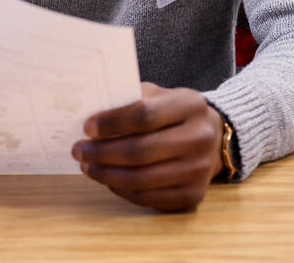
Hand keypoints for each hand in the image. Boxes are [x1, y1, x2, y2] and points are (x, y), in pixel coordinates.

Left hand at [72, 82, 224, 210]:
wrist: (214, 138)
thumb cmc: (176, 114)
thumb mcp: (161, 96)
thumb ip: (133, 101)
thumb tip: (93, 118)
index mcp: (191, 106)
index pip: (144, 115)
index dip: (112, 123)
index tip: (87, 128)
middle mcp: (200, 138)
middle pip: (141, 151)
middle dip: (103, 153)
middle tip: (80, 151)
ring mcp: (199, 169)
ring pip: (142, 179)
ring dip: (107, 175)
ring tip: (88, 166)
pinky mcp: (193, 194)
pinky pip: (148, 197)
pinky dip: (122, 190)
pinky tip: (109, 179)